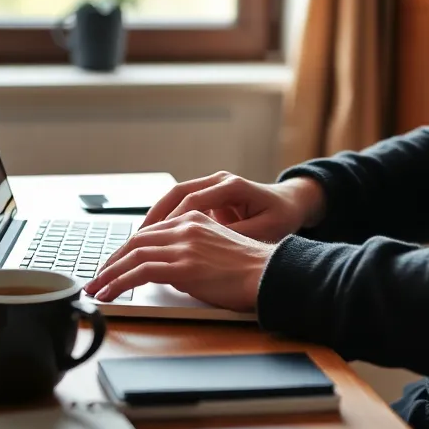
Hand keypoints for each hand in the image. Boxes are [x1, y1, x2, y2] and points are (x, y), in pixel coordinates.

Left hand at [84, 211, 274, 311]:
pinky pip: (140, 272)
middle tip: (97, 277)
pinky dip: (119, 283)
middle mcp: (186, 227)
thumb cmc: (250, 269)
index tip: (114, 263)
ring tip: (96, 289)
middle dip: (112, 261)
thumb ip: (192, 252)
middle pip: (137, 241)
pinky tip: (109, 294)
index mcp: (194, 219)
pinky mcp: (183, 265)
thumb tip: (172, 273)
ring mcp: (184, 245)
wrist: (268, 273)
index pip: (150, 232)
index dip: (127, 249)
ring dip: (109, 274)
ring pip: (133, 255)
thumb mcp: (217, 249)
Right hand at [137, 171, 325, 242]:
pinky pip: (183, 203)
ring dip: (158, 217)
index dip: (173, 219)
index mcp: (232, 186)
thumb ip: (236, 236)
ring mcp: (213, 185)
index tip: (157, 238)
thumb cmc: (281, 217)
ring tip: (139, 239)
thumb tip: (208, 247)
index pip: (194, 199)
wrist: (292, 202)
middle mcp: (219, 180)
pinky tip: (156, 237)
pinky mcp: (211, 194)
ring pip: (176, 197)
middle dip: (156, 215)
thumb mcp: (264, 230)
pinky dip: (168, 218)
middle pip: (178, 193)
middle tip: (136, 238)